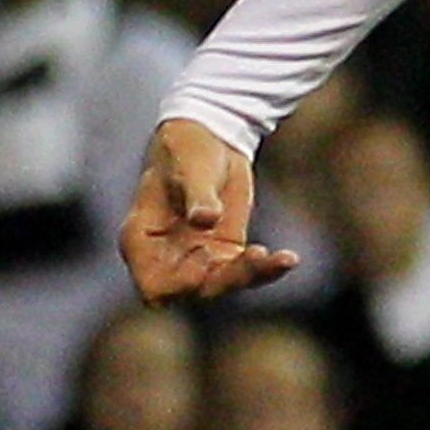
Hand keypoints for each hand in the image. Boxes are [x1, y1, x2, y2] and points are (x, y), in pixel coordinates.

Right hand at [120, 116, 293, 304]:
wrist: (210, 138)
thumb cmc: (187, 149)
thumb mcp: (190, 166)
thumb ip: (196, 194)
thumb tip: (204, 219)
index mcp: (142, 240)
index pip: (154, 285)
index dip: (178, 285)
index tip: (206, 260)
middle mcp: (167, 256)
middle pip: (191, 291)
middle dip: (224, 280)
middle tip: (255, 254)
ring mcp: (196, 257)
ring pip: (221, 284)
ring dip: (250, 275)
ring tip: (281, 259)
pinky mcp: (225, 252)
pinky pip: (245, 271)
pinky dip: (267, 268)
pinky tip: (288, 258)